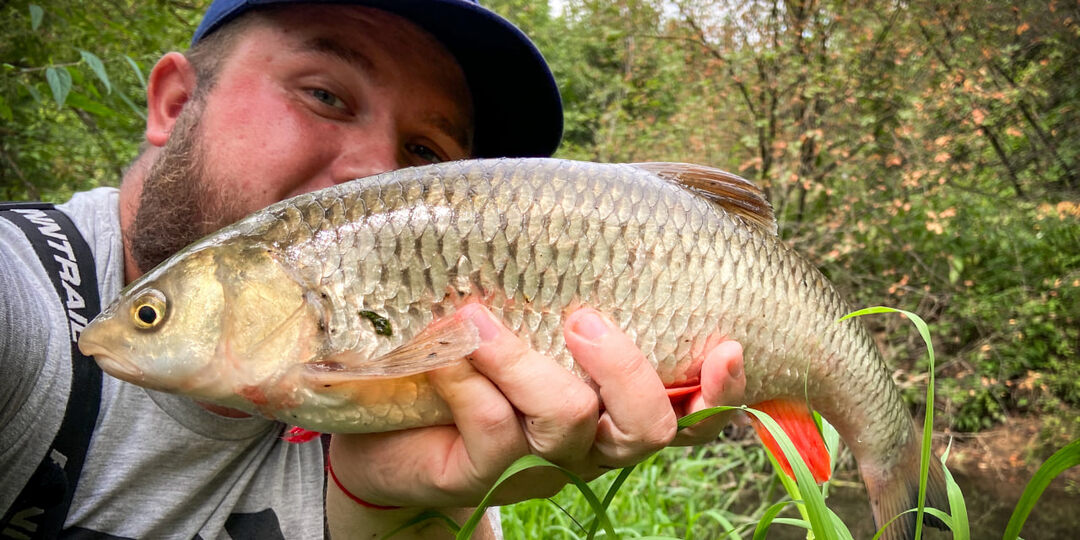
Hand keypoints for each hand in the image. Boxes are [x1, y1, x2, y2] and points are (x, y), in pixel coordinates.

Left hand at [327, 304, 745, 508]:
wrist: (386, 412)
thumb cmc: (473, 341)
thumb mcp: (525, 296)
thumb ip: (566, 264)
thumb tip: (603, 194)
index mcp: (616, 399)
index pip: (694, 409)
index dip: (722, 388)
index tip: (728, 344)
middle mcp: (592, 437)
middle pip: (647, 430)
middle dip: (625, 372)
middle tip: (583, 320)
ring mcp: (538, 461)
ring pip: (567, 424)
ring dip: (523, 362)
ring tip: (476, 315)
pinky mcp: (481, 475)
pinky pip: (494, 429)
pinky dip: (470, 379)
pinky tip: (444, 347)